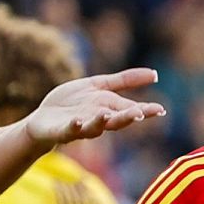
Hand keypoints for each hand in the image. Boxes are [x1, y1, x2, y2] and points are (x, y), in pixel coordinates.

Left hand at [24, 68, 165, 146]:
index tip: (160, 110)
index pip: (129, 109)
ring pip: (94, 127)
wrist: (43, 119)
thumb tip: (155, 74)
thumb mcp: (100, 86)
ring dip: (101, 122)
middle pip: (115, 120)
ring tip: (107, 115)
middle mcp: (97, 119)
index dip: (145, 110)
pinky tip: (78, 121)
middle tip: (140, 114)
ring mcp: (80, 126)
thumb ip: (125, 81)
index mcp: (107, 108)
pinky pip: (69, 130)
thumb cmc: (73, 104)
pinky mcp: (62, 130)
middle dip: (127, 117)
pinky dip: (75, 127)